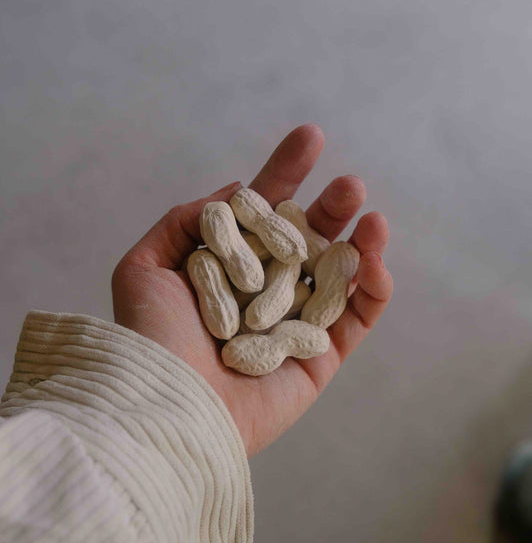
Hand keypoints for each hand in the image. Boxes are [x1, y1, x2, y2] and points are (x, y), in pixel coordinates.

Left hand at [111, 124, 392, 456]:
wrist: (166, 406)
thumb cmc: (150, 338)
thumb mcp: (145, 266)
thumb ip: (186, 220)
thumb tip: (234, 189)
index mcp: (230, 266)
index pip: (264, 212)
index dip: (286, 173)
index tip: (311, 136)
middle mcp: (265, 291)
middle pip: (309, 238)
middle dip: (330, 207)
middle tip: (348, 184)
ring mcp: (296, 323)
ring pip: (340, 274)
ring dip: (363, 243)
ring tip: (371, 218)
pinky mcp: (320, 359)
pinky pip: (357, 320)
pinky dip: (375, 291)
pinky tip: (376, 263)